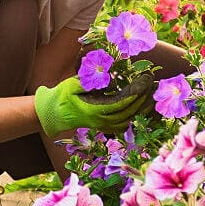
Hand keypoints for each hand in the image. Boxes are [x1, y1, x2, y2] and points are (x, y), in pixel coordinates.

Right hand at [34, 73, 153, 136]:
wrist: (51, 114)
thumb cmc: (60, 97)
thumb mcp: (72, 85)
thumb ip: (89, 82)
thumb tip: (108, 79)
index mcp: (95, 111)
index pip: (121, 103)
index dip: (135, 93)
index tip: (145, 81)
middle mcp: (101, 121)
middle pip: (128, 112)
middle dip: (142, 99)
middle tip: (152, 85)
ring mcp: (102, 126)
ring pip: (128, 121)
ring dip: (141, 110)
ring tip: (151, 97)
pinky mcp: (102, 126)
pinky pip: (122, 125)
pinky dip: (133, 118)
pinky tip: (140, 110)